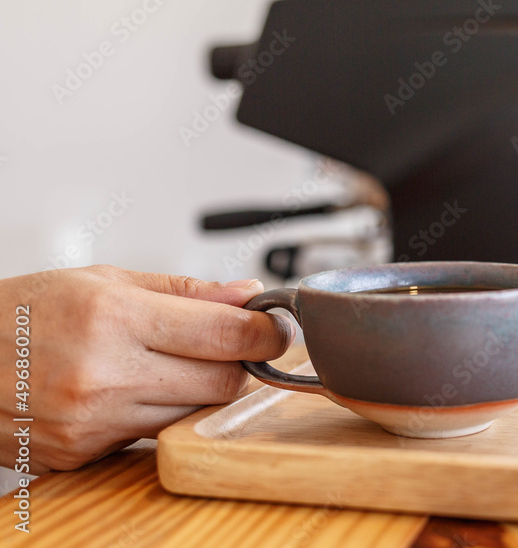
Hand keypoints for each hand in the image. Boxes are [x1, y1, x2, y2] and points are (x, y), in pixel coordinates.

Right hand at [0, 265, 293, 472]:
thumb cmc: (23, 313)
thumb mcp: (103, 279)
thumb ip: (184, 291)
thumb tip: (247, 295)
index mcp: (113, 318)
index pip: (227, 335)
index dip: (266, 331)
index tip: (277, 327)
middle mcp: (105, 374)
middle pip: (222, 382)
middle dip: (239, 363)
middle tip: (229, 344)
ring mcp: (95, 421)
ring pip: (193, 413)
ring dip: (199, 390)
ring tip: (166, 362)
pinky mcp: (86, 453)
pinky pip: (154, 435)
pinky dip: (160, 413)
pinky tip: (134, 389)